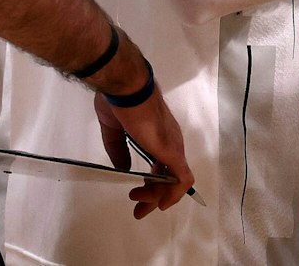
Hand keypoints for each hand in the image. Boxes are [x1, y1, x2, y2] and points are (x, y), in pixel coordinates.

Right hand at [94, 89, 194, 218]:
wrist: (127, 89)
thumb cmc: (120, 104)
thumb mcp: (115, 132)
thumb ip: (120, 152)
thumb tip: (123, 170)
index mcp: (158, 137)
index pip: (162, 166)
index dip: (152, 183)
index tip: (136, 195)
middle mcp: (170, 142)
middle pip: (169, 176)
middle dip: (154, 196)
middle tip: (138, 209)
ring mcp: (173, 147)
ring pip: (175, 180)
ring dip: (157, 196)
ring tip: (138, 202)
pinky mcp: (171, 151)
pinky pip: (183, 177)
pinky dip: (175, 193)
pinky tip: (163, 204)